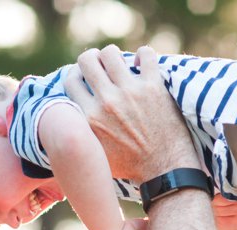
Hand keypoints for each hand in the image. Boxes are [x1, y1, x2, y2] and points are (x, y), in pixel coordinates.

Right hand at [65, 45, 197, 181]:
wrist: (164, 171)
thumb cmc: (130, 167)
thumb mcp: (96, 153)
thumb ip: (83, 132)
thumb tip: (71, 119)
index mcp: (90, 118)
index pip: (71, 80)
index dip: (77, 75)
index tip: (86, 78)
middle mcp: (107, 102)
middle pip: (87, 60)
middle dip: (92, 59)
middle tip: (101, 66)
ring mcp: (131, 92)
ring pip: (111, 53)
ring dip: (113, 55)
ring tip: (120, 64)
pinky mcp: (154, 87)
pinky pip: (146, 54)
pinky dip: (143, 55)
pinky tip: (142, 65)